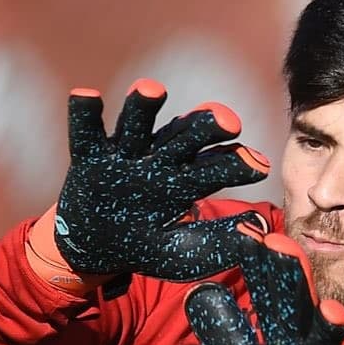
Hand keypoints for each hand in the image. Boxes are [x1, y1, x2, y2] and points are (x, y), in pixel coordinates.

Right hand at [27, 79, 270, 289]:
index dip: (236, 163)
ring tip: (154, 91)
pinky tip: (87, 96)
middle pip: (185, 135)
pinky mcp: (88, 156)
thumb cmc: (145, 246)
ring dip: (144, 105)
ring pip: (136, 123)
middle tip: (229, 122)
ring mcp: (123, 154)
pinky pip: (85, 132)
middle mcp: (158, 158)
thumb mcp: (183, 253)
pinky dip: (84, 114)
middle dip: (205, 126)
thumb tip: (258, 230)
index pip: (216, 165)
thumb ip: (218, 242)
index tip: (259, 166)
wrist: (95, 248)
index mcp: (185, 179)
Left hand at [184, 227, 343, 344]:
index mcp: (280, 331)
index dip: (257, 262)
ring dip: (328, 326)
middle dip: (290, 276)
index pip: (267, 290)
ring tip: (329, 307)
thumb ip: (224, 327)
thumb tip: (199, 290)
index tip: (243, 231)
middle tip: (279, 244)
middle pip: (296, 306)